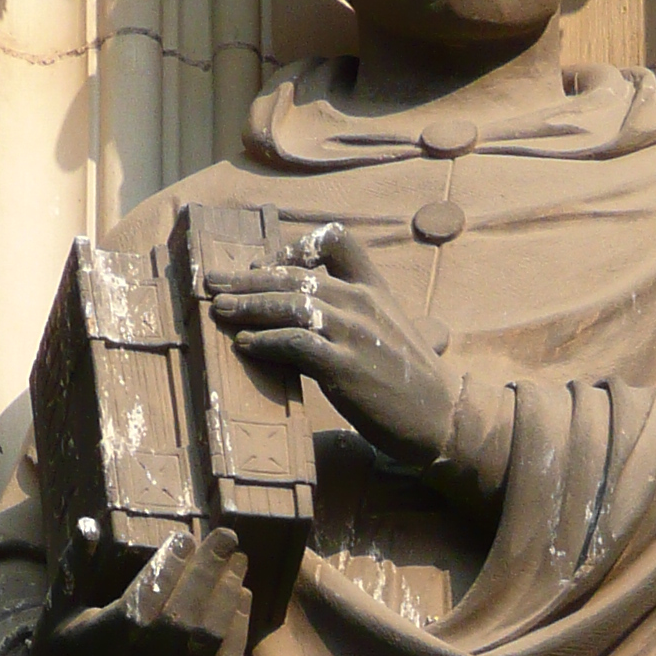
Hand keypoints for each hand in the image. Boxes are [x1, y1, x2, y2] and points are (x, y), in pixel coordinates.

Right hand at [22, 525, 250, 655]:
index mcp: (116, 629)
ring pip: (212, 629)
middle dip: (211, 567)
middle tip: (227, 536)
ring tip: (238, 561)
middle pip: (190, 604)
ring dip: (229, 590)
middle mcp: (150, 653)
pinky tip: (242, 597)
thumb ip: (76, 567)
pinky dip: (239, 627)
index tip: (185, 537)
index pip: (153, 587)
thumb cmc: (63, 654)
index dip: (174, 560)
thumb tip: (90, 525)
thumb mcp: (59, 609)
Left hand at [211, 225, 456, 474]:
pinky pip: (295, 344)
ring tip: (220, 311)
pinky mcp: (345, 367)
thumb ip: (356, 313)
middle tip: (214, 284)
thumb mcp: (389, 329)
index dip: (295, 247)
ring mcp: (353, 333)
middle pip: (296, 274)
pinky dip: (266, 342)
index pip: (334, 240)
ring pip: (289, 305)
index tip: (266, 265)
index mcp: (374, 287)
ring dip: (248, 307)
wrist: (441, 416)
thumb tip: (309, 314)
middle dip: (249, 279)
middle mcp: (362, 301)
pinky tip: (247, 345)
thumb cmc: (410, 378)